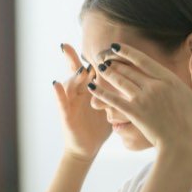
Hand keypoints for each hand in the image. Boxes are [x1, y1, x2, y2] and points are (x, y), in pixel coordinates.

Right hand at [53, 44, 111, 161]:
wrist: (87, 148)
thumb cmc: (98, 127)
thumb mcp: (110, 106)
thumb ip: (116, 91)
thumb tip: (136, 78)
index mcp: (89, 89)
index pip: (91, 68)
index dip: (94, 56)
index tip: (94, 42)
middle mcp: (78, 93)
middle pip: (77, 71)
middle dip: (74, 58)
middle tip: (74, 44)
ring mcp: (71, 103)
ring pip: (70, 84)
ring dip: (74, 75)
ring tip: (82, 68)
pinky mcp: (66, 115)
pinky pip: (61, 102)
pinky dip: (58, 93)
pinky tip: (55, 83)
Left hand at [89, 43, 191, 158]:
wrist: (183, 146)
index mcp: (169, 80)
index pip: (143, 60)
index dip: (127, 52)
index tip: (116, 47)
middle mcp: (154, 86)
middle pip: (129, 69)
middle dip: (114, 61)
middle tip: (103, 57)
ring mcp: (143, 99)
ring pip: (120, 81)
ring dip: (107, 73)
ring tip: (99, 67)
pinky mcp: (134, 113)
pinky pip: (113, 99)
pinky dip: (101, 92)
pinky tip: (91, 87)